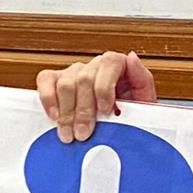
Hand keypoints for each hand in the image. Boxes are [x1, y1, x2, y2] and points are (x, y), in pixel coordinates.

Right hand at [36, 51, 156, 143]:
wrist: (122, 129)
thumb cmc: (133, 115)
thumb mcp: (145, 101)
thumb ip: (142, 80)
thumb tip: (131, 57)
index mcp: (118, 65)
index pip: (110, 63)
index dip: (105, 88)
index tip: (106, 111)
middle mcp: (95, 66)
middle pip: (84, 79)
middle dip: (83, 110)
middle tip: (83, 134)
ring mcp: (75, 72)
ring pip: (66, 84)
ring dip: (67, 113)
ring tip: (70, 134)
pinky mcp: (57, 80)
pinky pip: (46, 80)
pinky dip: (48, 98)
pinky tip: (55, 116)